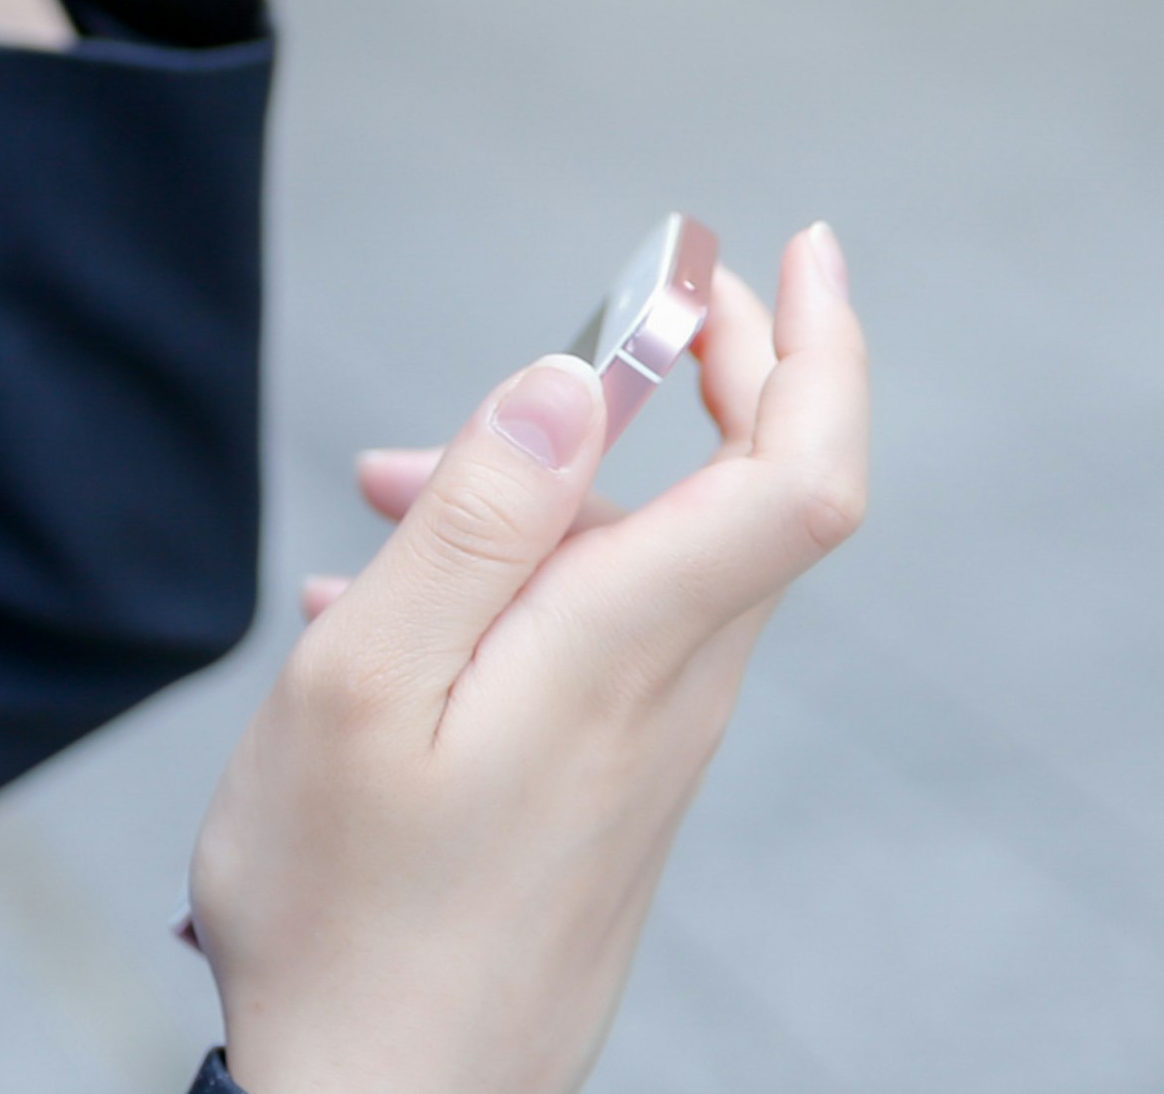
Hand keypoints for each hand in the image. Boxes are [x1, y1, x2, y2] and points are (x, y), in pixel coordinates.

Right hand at [189, 227, 870, 1093]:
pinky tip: (375, 605)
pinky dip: (518, 578)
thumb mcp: (363, 688)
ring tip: (369, 485)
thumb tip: (581, 372)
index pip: (799, 473)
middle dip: (709, 370)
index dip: (820, 347)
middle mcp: (669, 699)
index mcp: (622, 654)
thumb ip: (473, 521)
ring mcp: (646, 756)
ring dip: (548, 486)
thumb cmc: (343, 915)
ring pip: (650, 562)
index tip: (792, 248)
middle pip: (754, 496)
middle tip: (644, 290)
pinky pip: (600, 638)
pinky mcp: (610, 800)